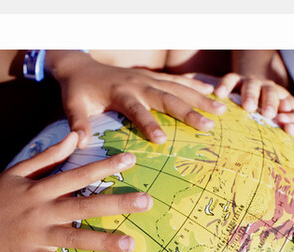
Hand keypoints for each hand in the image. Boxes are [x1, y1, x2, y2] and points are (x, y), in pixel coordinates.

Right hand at [0, 131, 152, 251]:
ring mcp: (36, 236)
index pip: (79, 174)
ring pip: (75, 239)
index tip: (132, 160)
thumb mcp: (18, 170)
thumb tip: (76, 136)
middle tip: (146, 201)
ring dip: (103, 242)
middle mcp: (41, 211)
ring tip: (132, 245)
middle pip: (84, 206)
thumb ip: (49, 155)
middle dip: (116, 204)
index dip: (105, 166)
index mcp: (40, 187)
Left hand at [46, 51, 226, 146]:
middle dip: (187, 111)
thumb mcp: (72, 105)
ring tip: (221, 110)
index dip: (148, 123)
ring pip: (178, 87)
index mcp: (119, 92)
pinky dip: (196, 86)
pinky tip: (213, 93)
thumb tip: (78, 143)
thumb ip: (77, 123)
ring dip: (200, 98)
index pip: (136, 109)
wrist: (82, 66)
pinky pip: (178, 81)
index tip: (161, 140)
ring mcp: (148, 78)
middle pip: (166, 97)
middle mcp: (137, 83)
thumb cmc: (77, 91)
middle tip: (208, 125)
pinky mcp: (152, 77)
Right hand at [214, 72, 293, 119]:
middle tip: (268, 114)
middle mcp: (265, 87)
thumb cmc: (263, 109)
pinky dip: (225, 85)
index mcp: (278, 96)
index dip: (283, 106)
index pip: (284, 100)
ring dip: (250, 95)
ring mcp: (250, 82)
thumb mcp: (277, 113)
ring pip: (251, 85)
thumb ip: (286, 117)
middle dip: (269, 102)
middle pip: (269, 91)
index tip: (281, 115)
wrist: (251, 88)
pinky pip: (230, 79)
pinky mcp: (235, 79)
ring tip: (248, 106)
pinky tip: (219, 93)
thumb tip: (288, 119)